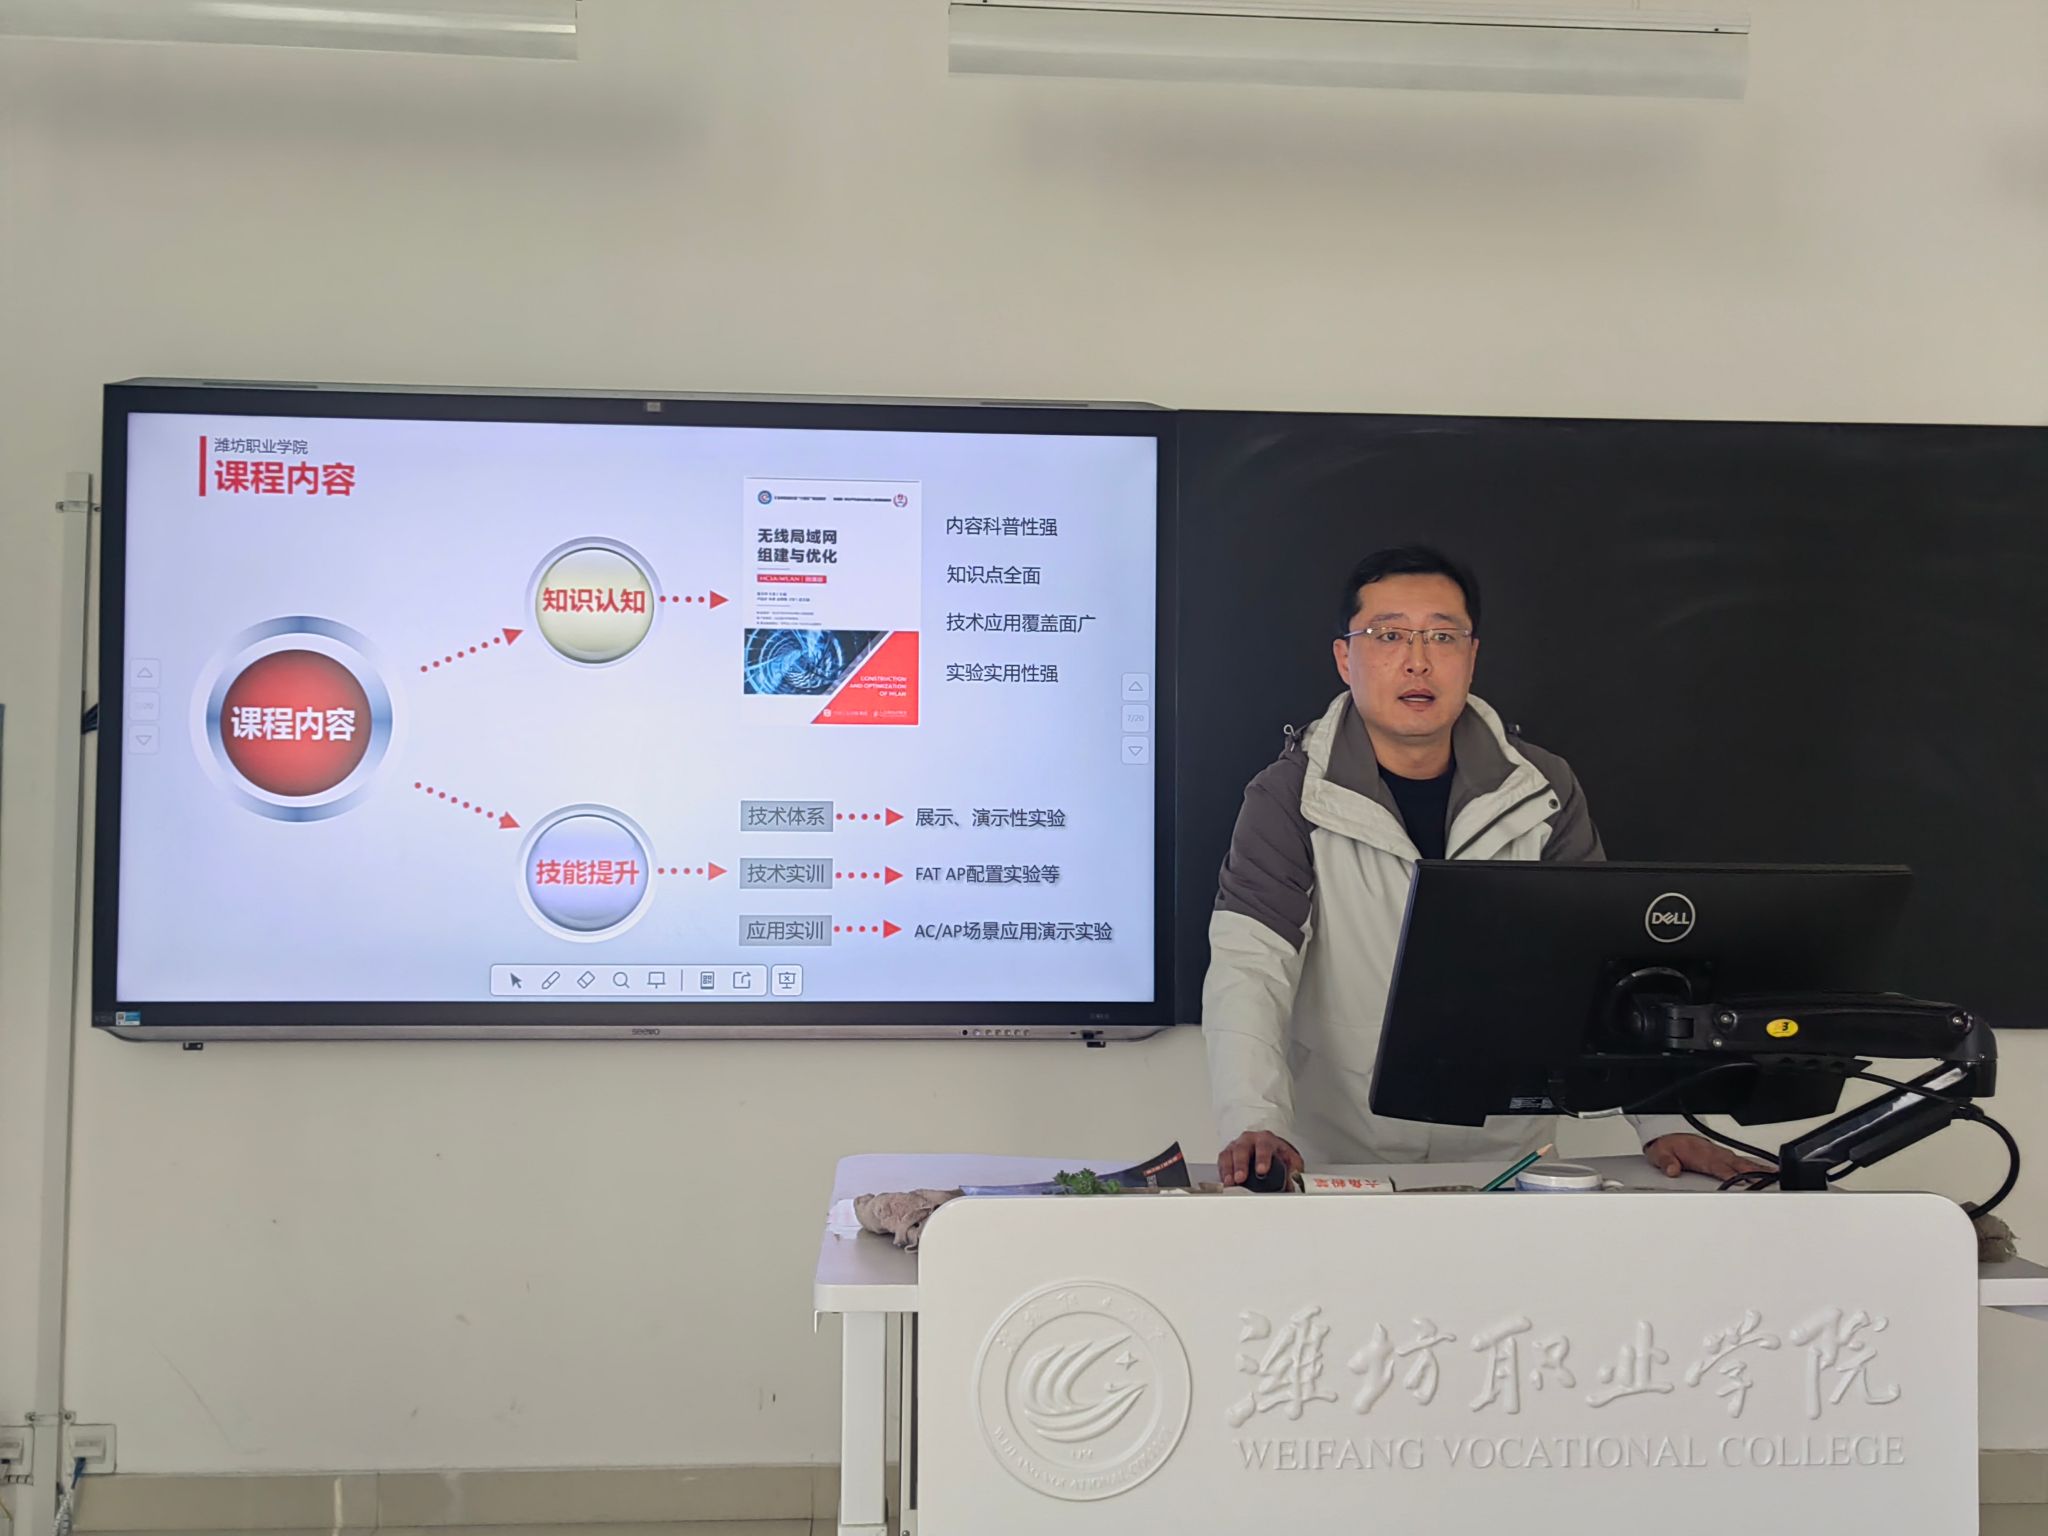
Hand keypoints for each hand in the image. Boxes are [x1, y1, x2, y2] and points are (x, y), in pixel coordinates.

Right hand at [1219, 1130, 1301, 1187]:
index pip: (1264, 1147)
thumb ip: (1294, 1171)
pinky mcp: (1228, 1153)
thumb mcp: (1291, 1160)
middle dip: (1241, 1165)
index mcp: (1266, 1140)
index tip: (1262, 1170)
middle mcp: (1249, 1140)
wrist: (1269, 1148)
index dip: (1262, 1159)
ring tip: (1230, 1182)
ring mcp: (1237, 1145)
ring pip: (1229, 1154)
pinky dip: (1222, 1171)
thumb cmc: (1278, 1154)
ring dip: (1229, 1169)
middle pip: (1242, 1149)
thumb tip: (1294, 1183)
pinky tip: (1225, 1181)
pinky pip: (1222, 1160)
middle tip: (1241, 1178)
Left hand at [1644, 1132, 1770, 1182]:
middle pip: (1736, 1164)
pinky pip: (1741, 1161)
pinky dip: (1756, 1165)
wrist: (1667, 1135)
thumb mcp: (1659, 1153)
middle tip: (1769, 1181)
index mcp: (1700, 1154)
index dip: (1730, 1175)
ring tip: (1776, 1176)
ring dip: (1758, 1169)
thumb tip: (1672, 1170)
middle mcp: (1713, 1153)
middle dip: (1752, 1172)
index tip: (1743, 1183)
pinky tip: (1768, 1171)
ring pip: (1742, 1162)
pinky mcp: (1723, 1156)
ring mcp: (1720, 1154)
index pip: (1717, 1167)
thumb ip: (1665, 1162)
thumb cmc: (1666, 1145)